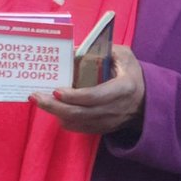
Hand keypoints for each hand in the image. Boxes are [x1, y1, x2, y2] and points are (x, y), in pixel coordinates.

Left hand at [30, 44, 144, 134]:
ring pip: (75, 122)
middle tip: (35, 96)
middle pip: (79, 113)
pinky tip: (54, 107)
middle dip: (54, 106)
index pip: (94, 96)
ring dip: (55, 112)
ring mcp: (106, 122)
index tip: (56, 90)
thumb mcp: (124, 56)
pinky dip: (63, 118)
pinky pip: (77, 127)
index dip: (74, 96)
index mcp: (123, 89)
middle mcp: (113, 109)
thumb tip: (73, 51)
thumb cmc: (132, 74)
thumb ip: (102, 50)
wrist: (146, 101)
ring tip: (39, 100)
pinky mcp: (100, 129)